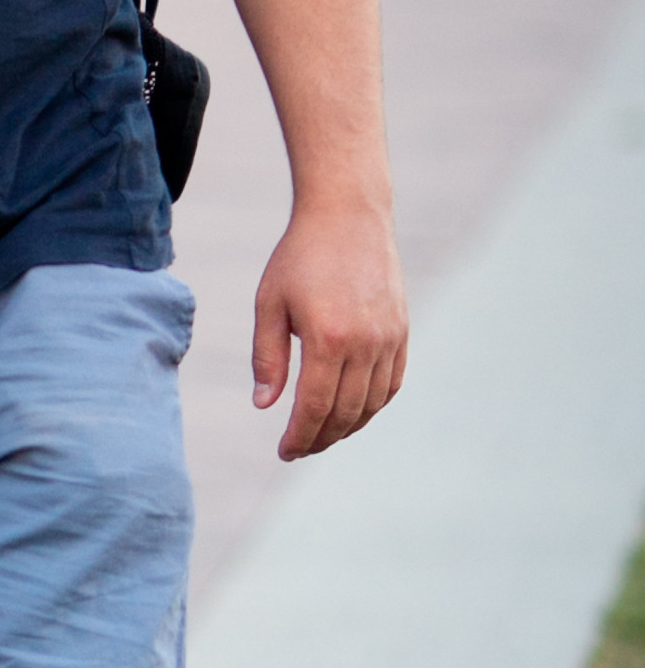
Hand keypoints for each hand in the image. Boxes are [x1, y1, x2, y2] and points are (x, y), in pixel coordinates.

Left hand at [252, 200, 407, 460]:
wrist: (348, 215)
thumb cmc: (299, 257)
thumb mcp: (270, 304)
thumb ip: (267, 358)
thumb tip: (264, 406)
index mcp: (329, 339)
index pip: (316, 408)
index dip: (299, 437)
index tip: (284, 452)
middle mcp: (366, 343)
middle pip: (346, 413)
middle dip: (320, 439)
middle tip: (298, 449)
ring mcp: (389, 338)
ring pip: (371, 404)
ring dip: (347, 428)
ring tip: (321, 435)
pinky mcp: (402, 330)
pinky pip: (391, 383)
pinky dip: (372, 405)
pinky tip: (351, 411)